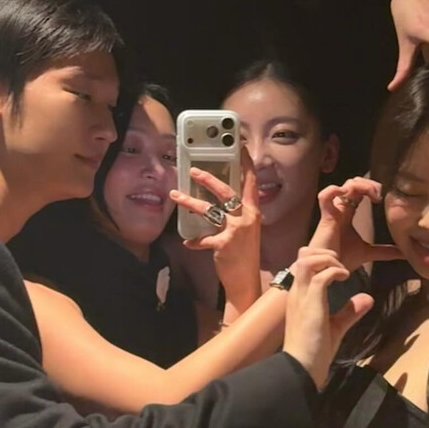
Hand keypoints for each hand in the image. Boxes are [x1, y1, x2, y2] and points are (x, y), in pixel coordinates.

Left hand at [169, 147, 260, 314]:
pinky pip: (203, 239)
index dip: (246, 163)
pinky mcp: (223, 243)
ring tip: (175, 194)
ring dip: (190, 202)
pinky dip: (194, 241)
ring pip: (209, 210)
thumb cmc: (244, 253)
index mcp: (253, 211)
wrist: (245, 280)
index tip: (239, 147)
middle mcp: (246, 217)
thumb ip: (235, 214)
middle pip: (226, 192)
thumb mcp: (245, 229)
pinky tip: (188, 242)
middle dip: (209, 179)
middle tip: (193, 170)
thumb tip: (218, 200)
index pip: (251, 181)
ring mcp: (236, 230)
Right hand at [282, 247, 372, 388]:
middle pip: (302, 255)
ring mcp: (302, 297)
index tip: (338, 267)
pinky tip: (346, 277)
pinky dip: (335, 271)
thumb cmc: (315, 352)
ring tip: (342, 269)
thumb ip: (349, 311)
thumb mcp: (335, 327)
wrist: (302, 369)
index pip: (302, 263)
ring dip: (327, 259)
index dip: (320, 257)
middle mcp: (297, 292)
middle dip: (324, 252)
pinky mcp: (310, 304)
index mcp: (299, 296)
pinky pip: (320, 277)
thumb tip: (367, 298)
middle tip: (340, 263)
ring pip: (307, 260)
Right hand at [311, 177, 400, 271]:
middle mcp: (340, 209)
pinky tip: (348, 193)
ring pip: (343, 186)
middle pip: (352, 183)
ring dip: (359, 185)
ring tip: (371, 194)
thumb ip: (385, 251)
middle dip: (368, 183)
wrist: (327, 273)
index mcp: (348, 214)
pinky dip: (335, 190)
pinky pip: (325, 196)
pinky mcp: (326, 218)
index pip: (359, 191)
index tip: (383, 199)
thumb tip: (404, 253)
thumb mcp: (368, 253)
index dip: (371, 188)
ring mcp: (333, 212)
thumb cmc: (341, 261)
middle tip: (379, 195)